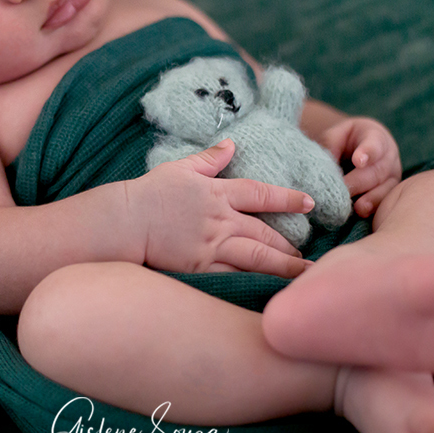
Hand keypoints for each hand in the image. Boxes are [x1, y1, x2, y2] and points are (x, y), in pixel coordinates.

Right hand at [128, 139, 315, 277]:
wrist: (124, 220)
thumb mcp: (180, 168)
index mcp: (218, 193)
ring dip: (284, 265)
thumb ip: (209, 159)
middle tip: (307, 253)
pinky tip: (270, 288)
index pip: (262, 194)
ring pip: (258, 257)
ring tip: (302, 272)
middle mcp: (221, 220)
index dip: (288, 198)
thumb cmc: (149, 192)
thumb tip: (231, 144)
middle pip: (266, 232)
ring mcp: (212, 246)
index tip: (310, 203)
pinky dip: (255, 281)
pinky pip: (235, 276)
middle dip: (290, 243)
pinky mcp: (200, 268)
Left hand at [317, 117, 401, 216]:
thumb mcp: (335, 136)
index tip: (358, 161)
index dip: (367, 152)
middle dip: (359, 181)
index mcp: (375, 137)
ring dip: (372, 198)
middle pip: (377, 170)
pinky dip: (375, 208)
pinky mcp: (389, 192)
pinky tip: (363, 213)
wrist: (355, 148)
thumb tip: (324, 168)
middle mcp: (389, 156)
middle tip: (343, 190)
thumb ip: (330, 146)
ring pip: (385, 188)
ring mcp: (392, 175)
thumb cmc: (343, 141)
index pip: (374, 143)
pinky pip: (385, 201)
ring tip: (359, 208)